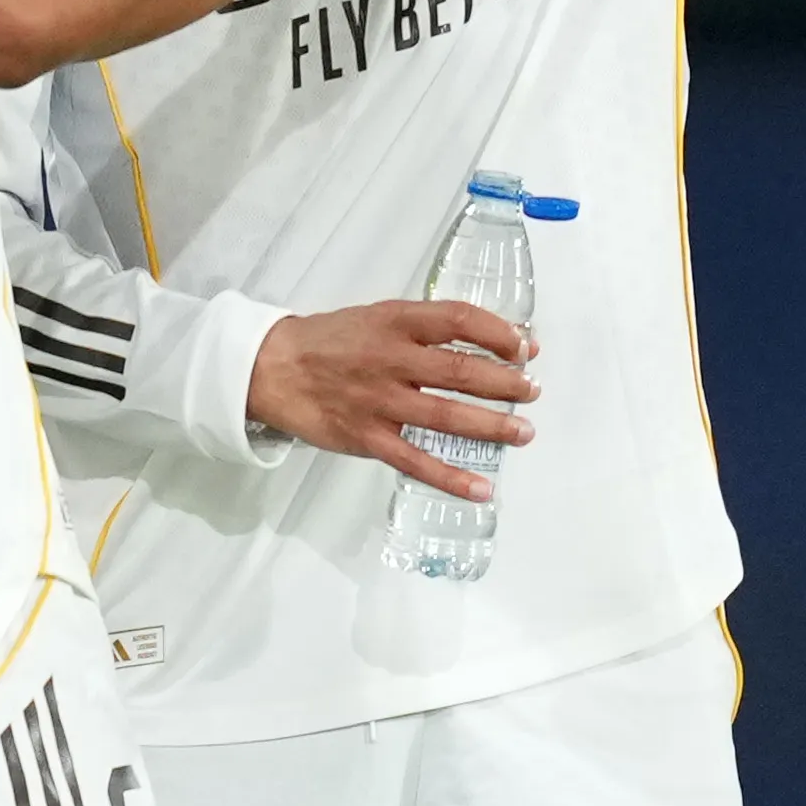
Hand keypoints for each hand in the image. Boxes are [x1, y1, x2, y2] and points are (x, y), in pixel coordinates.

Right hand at [249, 300, 536, 500]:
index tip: (525, 346)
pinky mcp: (368, 438)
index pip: (459, 320)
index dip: (499, 332)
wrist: (273, 368)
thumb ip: (424, 329)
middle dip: (506, 382)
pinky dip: (451, 477)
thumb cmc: (331, 341)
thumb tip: (484, 341)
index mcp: (396, 322)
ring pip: (447, 415)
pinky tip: (482, 488)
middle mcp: (391, 359)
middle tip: (532, 390)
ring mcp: (380, 401)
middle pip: (462, 370)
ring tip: (524, 433)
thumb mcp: (378, 317)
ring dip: (492, 426)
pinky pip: (416, 461)